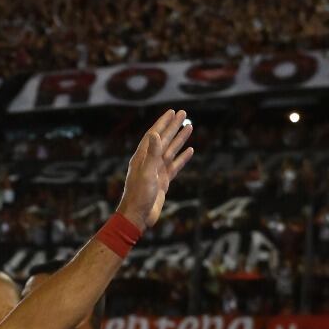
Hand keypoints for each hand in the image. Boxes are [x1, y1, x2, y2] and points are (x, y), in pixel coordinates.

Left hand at [116, 109, 193, 230]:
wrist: (138, 217)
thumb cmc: (139, 195)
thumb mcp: (146, 173)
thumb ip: (152, 154)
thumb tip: (155, 134)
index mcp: (142, 158)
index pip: (153, 135)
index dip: (162, 122)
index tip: (172, 111)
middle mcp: (149, 162)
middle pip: (163, 139)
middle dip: (173, 126)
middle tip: (184, 113)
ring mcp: (156, 171)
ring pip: (170, 151)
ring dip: (179, 139)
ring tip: (189, 126)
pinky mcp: (163, 181)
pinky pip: (174, 166)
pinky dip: (182, 157)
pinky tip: (190, 150)